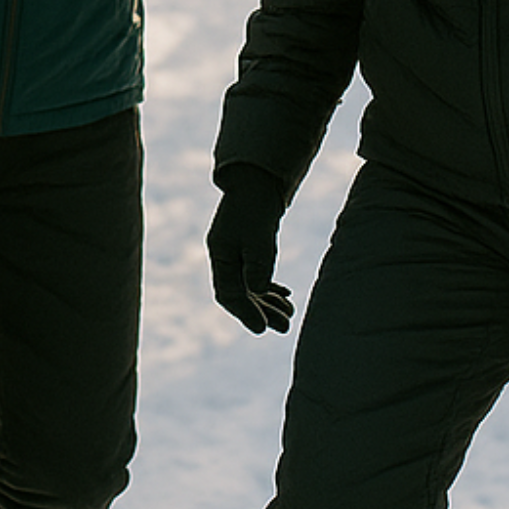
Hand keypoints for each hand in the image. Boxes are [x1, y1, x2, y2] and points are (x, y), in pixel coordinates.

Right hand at [207, 166, 292, 334]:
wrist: (258, 180)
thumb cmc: (256, 206)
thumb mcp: (259, 236)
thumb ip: (258, 264)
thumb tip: (260, 291)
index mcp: (219, 253)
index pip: (227, 293)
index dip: (245, 313)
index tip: (262, 328)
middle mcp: (223, 256)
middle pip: (239, 294)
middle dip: (262, 312)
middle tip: (285, 327)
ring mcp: (234, 252)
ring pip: (249, 286)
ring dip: (268, 302)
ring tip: (289, 314)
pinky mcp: (247, 248)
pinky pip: (255, 275)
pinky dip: (269, 287)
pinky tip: (285, 295)